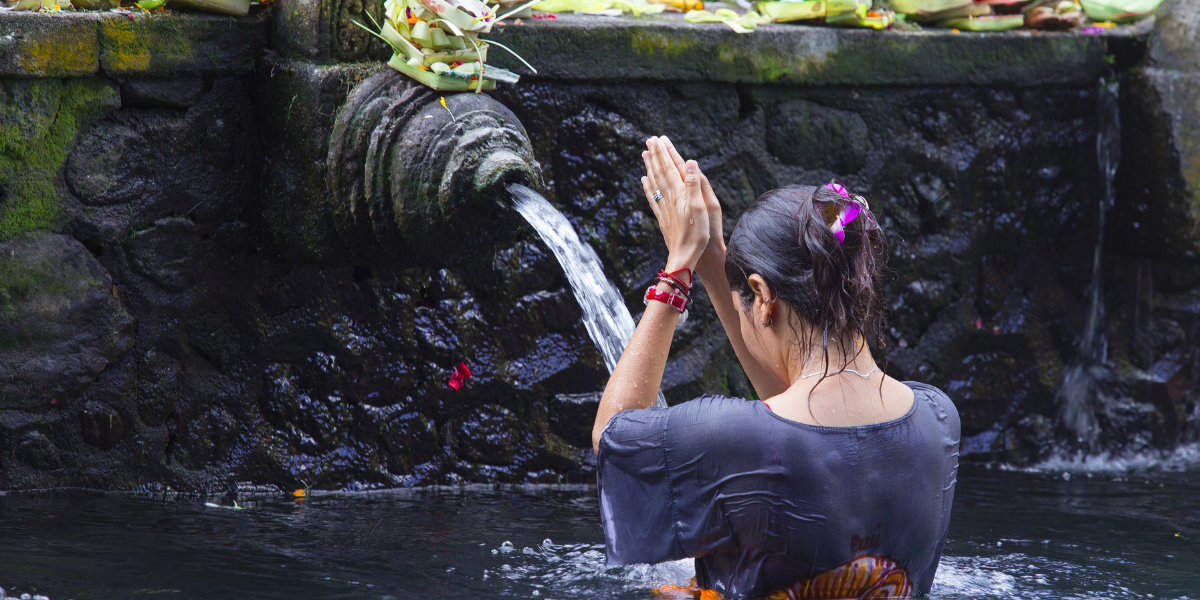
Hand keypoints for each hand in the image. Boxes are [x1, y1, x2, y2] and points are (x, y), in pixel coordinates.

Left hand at [641, 136, 708, 272]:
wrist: (684, 257)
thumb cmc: (697, 234)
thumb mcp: (701, 208)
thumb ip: (693, 184)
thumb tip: (690, 162)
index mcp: (680, 194)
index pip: (670, 168)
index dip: (664, 153)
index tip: (658, 139)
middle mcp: (669, 198)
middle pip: (660, 172)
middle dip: (655, 155)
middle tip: (649, 140)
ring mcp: (664, 208)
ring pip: (654, 183)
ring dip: (650, 167)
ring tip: (645, 154)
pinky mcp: (662, 218)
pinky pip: (653, 198)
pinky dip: (648, 187)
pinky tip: (644, 180)